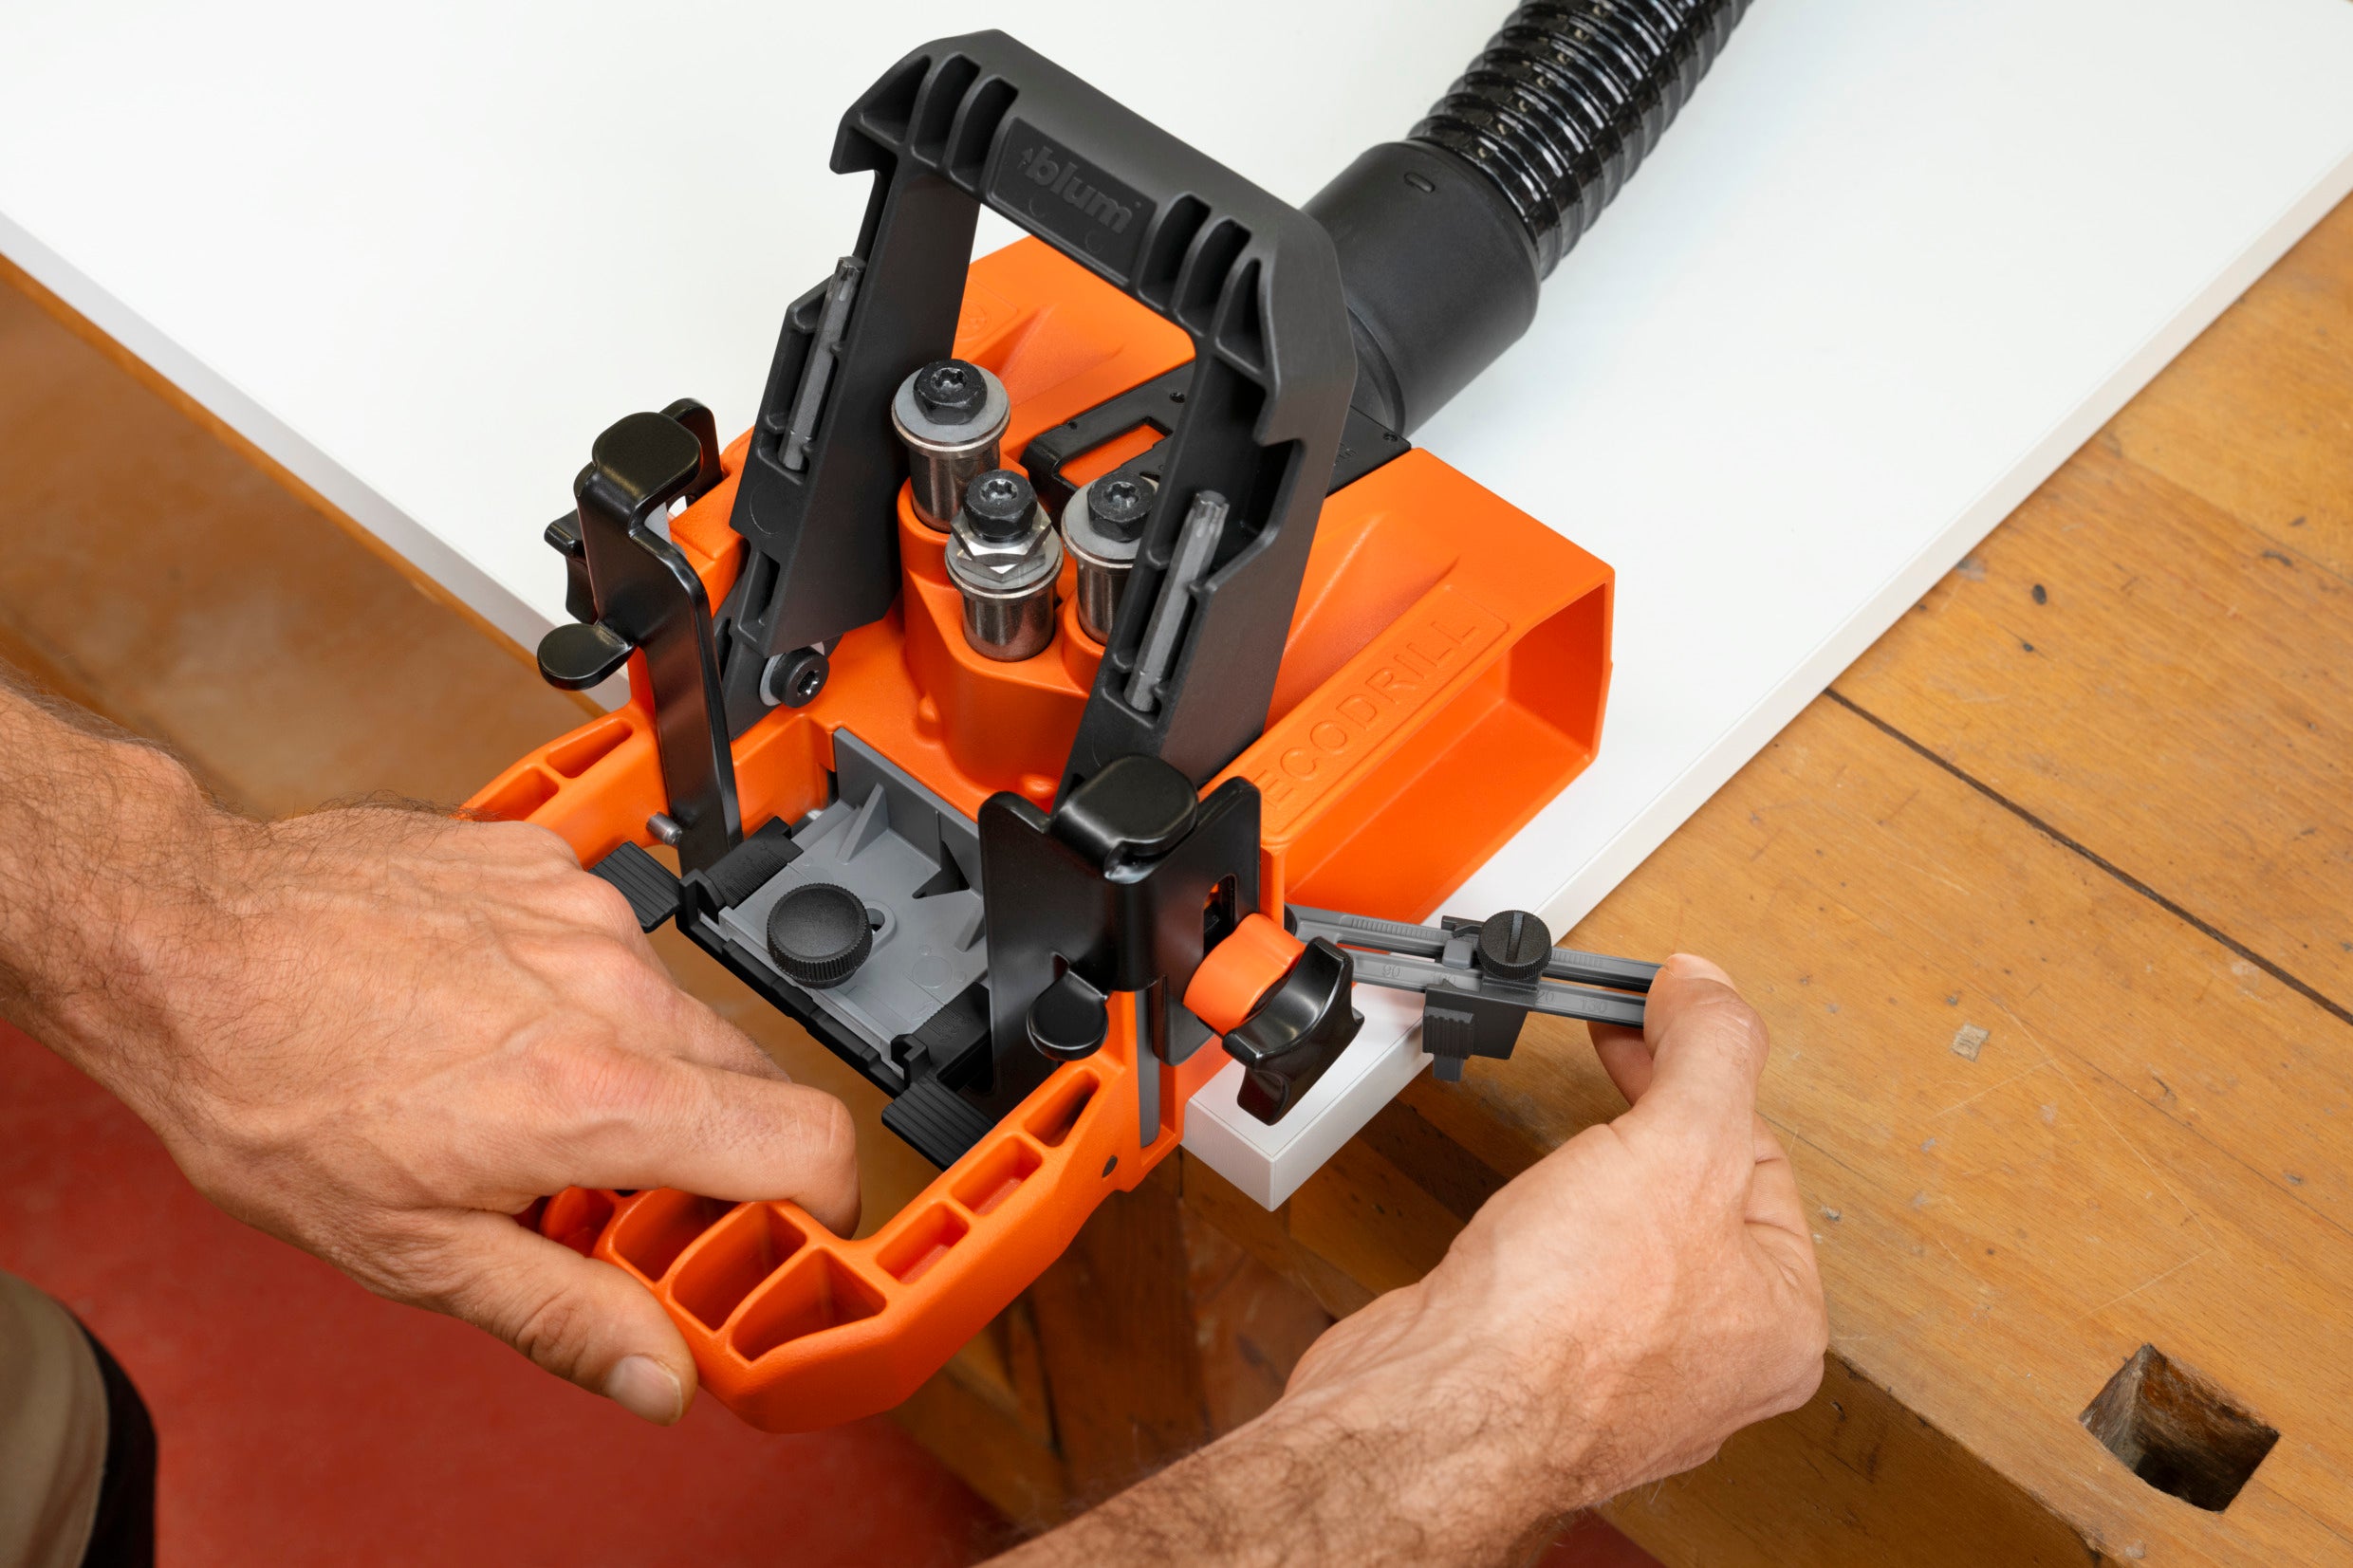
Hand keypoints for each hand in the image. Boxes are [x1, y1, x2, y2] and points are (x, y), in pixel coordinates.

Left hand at [3, 700, 858, 1425]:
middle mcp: (611, 991)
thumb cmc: (269, 1087)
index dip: (822, 1206)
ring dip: (638, 1067)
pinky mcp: (549, 864)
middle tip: (618, 1195)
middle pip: (754, 1082)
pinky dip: (578, 991)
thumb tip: (660, 1373)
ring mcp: (584, 914)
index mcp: (595, 1096)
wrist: (183, 940)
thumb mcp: (409, 1249)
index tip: (780, 1240)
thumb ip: (562, 1312)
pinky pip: (612, 945)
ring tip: (526, 1097)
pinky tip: (489, 1015)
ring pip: (678, 1013)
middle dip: (711, 1150)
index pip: (809, 1143)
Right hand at [1277, 953, 1825, 1545]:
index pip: (1760, 1153)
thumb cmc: (1566, 1325)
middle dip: (1649, 1115)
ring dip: (1599, 1171)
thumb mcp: (1676, 1144)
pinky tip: (1523, 1215)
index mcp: (1781, 1318)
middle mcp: (1716, 1358)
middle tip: (1613, 1051)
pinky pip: (1568, 1273)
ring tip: (1574, 1133)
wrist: (1439, 1409)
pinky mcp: (1544, 1372)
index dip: (1703, 1071)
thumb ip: (1707, 1050)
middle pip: (1697, 1192)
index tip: (1657, 1016)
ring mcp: (1628, 1371)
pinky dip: (1548, 1226)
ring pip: (1629, 1234)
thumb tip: (1710, 987)